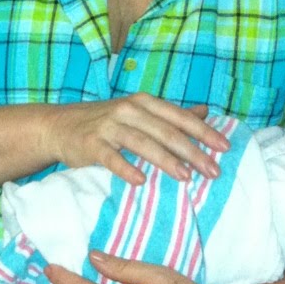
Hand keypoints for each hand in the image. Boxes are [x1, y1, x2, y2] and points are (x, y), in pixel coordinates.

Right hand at [43, 95, 226, 186]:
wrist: (59, 125)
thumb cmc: (106, 121)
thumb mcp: (139, 112)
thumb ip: (171, 114)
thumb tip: (205, 110)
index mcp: (144, 102)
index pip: (179, 116)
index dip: (203, 132)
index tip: (225, 148)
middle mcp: (128, 110)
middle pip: (166, 131)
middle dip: (192, 151)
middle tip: (213, 171)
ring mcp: (109, 126)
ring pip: (142, 142)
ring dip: (165, 160)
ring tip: (186, 177)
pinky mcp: (91, 143)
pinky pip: (110, 157)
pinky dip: (126, 168)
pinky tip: (140, 181)